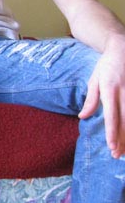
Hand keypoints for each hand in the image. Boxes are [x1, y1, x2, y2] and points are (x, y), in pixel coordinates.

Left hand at [78, 36, 124, 157]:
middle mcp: (124, 90)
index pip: (112, 115)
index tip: (112, 148)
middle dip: (123, 140)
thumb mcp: (94, 80)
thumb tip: (82, 117)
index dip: (113, 133)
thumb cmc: (106, 66)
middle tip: (118, 155)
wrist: (123, 47)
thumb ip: (91, 99)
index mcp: (109, 88)